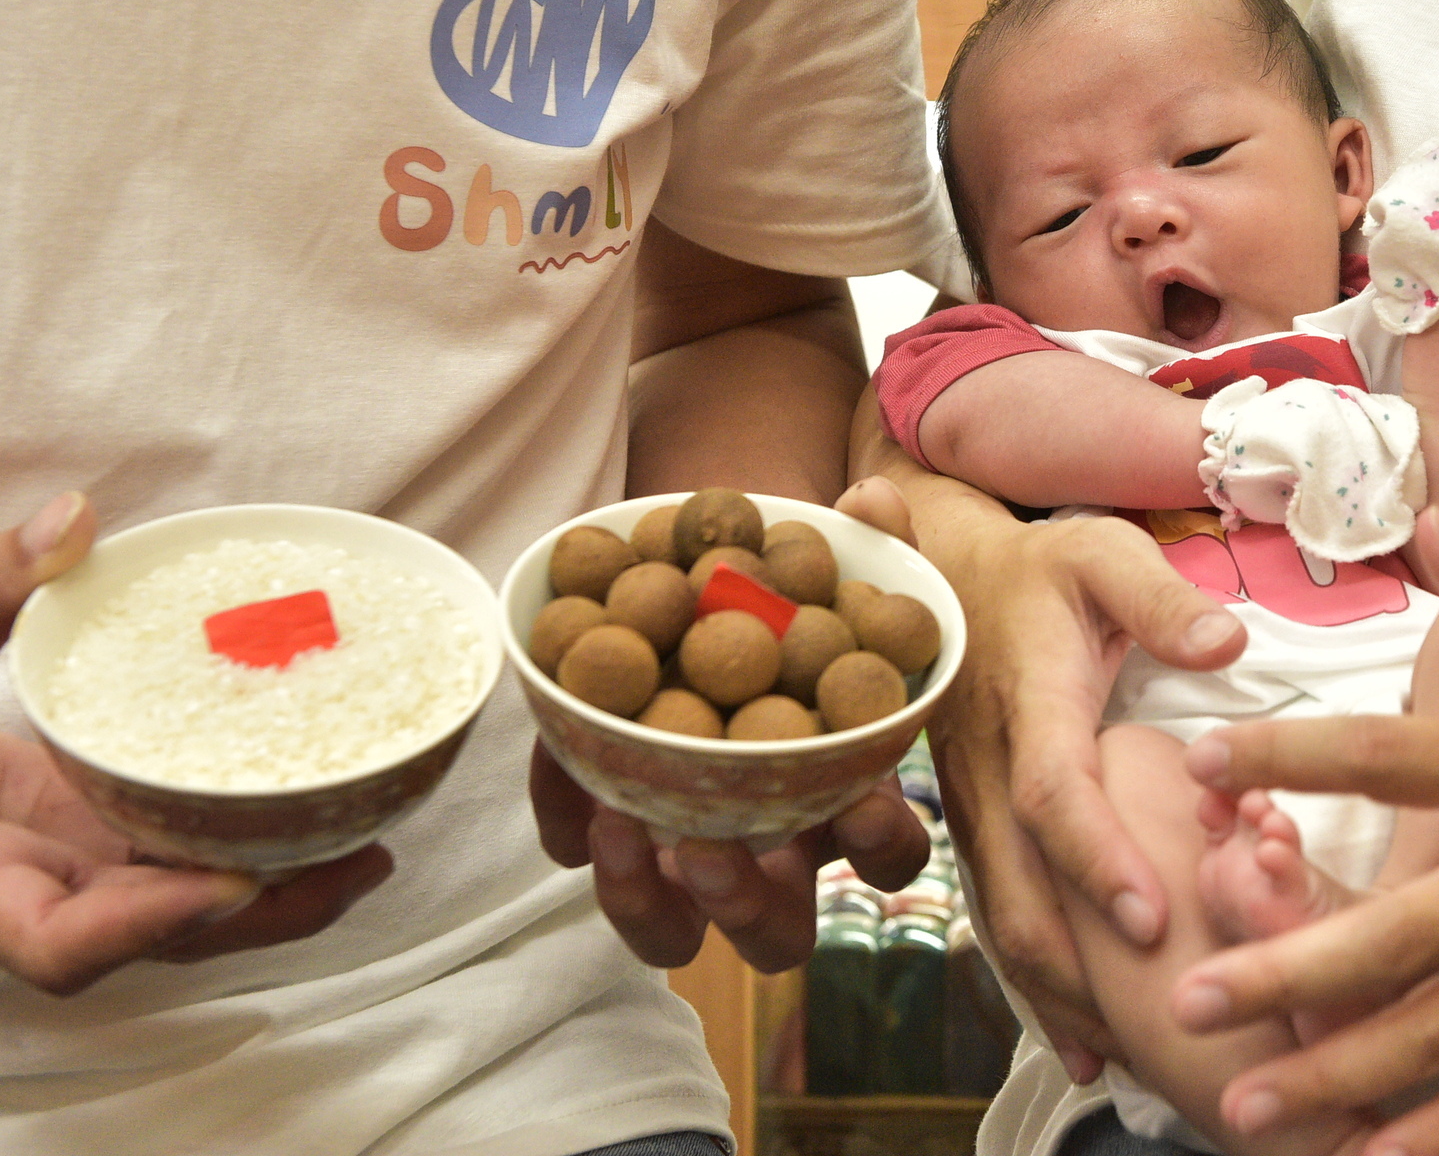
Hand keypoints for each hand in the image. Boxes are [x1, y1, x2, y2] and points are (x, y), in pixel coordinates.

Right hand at [0, 495, 393, 994]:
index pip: (58, 943)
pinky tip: (322, 812)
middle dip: (258, 914)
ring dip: (276, 896)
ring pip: (180, 919)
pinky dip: (249, 852)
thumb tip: (71, 521)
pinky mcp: (97, 853)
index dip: (149, 926)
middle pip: (153, 941)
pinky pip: (178, 869)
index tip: (231, 881)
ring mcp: (69, 879)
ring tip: (369, 845)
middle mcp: (25, 897)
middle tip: (354, 857)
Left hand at [530, 478, 935, 971]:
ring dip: (643, 899)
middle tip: (706, 850)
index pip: (883, 854)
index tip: (861, 812)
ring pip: (668, 931)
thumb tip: (872, 507)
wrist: (706, 565)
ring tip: (617, 827)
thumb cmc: (792, 577)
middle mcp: (769, 843)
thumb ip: (877, 538)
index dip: (878, 848)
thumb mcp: (840, 554)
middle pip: (773, 932)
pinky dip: (564, 811)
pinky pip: (575, 844)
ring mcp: (682, 841)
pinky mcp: (603, 813)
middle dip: (743, 907)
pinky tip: (556, 749)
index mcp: (845, 795)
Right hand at [916, 489, 1244, 1082]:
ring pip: (1003, 915)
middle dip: (1073, 966)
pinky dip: (1038, 980)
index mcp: (1030, 702)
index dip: (1096, 859)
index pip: (1054, 791)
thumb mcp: (1100, 553)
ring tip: (1120, 1059)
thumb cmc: (1042, 568)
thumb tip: (1225, 642)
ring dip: (1055, 991)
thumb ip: (1159, 597)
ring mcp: (974, 806)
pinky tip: (1081, 1039)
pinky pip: (1001, 912)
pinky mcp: (978, 828)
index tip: (1147, 921)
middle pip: (1018, 885)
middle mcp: (990, 768)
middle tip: (1143, 1031)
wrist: (944, 576)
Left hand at [1170, 509, 1438, 1155]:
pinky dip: (1436, 1133)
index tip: (1202, 760)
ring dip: (1335, 1070)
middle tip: (1192, 993)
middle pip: (1396, 934)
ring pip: (1436, 1032)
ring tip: (1242, 1102)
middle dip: (1288, 970)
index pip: (1392, 759)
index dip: (1292, 755)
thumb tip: (1429, 522)